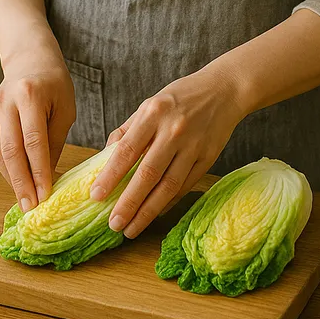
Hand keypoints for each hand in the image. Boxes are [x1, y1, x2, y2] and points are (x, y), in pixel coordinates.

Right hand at [0, 31, 75, 213]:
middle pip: (10, 150)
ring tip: (25, 198)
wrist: (30, 57)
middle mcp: (7, 101)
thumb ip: (55, 141)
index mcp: (30, 95)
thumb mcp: (65, 108)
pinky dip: (6, 167)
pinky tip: (18, 180)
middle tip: (31, 206)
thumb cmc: (55, 83)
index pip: (33, 140)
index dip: (38, 170)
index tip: (45, 194)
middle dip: (21, 182)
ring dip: (12, 179)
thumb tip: (47, 177)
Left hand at [88, 62, 242, 238]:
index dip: (110, 175)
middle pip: (148, 174)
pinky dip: (168, 202)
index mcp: (153, 113)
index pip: (127, 150)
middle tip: (114, 224)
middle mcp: (173, 130)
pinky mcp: (208, 158)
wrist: (223, 90)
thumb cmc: (180, 97)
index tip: (96, 196)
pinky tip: (154, 214)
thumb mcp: (150, 104)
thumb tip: (105, 158)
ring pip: (168, 186)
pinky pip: (185, 186)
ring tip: (132, 228)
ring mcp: (193, 146)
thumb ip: (128, 130)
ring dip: (148, 211)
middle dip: (129, 203)